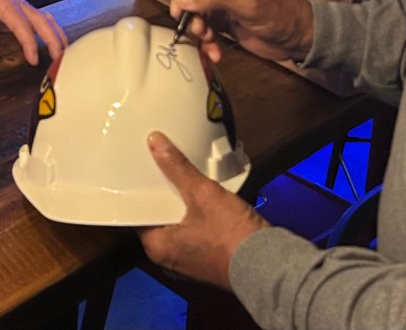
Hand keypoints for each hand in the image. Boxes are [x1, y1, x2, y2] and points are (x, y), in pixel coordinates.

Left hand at [0, 0, 66, 63]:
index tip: (34, 59)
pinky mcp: (21, 13)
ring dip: (56, 35)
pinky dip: (51, 32)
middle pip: (41, 20)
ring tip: (63, 53)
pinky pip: (41, 21)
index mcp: (3, 2)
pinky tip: (55, 44)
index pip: (23, 24)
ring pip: (45, 19)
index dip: (30, 43)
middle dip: (52, 39)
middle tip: (58, 58)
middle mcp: (16, 2)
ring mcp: (20, 7)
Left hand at [139, 131, 267, 289]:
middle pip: (159, 217)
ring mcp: (188, 259)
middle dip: (163, 193)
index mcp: (157, 247)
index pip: (139, 214)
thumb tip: (155, 143)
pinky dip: (196, 212)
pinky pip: (194, 229)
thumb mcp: (203, 194)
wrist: (265, 261)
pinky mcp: (207, 256)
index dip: (141, 191)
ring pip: (178, 223)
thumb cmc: (229, 234)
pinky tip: (203, 193)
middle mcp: (168, 257)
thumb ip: (178, 168)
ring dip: (182, 202)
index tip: (141, 170)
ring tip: (183, 174)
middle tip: (162, 166)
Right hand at [170, 0, 313, 63]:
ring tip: (210, 41)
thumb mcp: (249, 3)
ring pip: (193, 11)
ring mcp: (221, 0)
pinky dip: (206, 42)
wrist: (298, 39)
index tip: (180, 7)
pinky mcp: (223, 19)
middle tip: (199, 29)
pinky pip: (203, 28)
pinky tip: (216, 53)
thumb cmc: (280, 14)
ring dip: (198, 29)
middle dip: (190, 11)